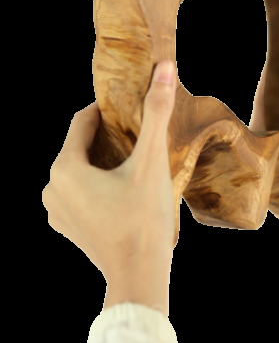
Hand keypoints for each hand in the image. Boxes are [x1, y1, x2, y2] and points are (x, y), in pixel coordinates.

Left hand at [42, 60, 176, 283]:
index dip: (108, 111)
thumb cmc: (143, 218)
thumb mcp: (151, 161)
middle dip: (107, 136)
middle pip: (80, 145)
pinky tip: (123, 188)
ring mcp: (56, 210)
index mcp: (64, 167)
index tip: (132, 109)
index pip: (82, 121)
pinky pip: (79, 190)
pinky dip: (98, 182)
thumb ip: (156, 112)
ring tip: (133, 162)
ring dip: (103, 160)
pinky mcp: (67, 226)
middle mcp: (51, 187)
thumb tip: (164, 67)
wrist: (138, 275)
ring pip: (80, 168)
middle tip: (139, 137)